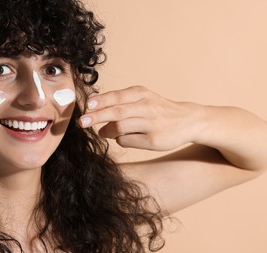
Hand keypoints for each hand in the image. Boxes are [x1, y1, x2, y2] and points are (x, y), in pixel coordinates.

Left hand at [79, 86, 202, 150]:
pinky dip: (119, 139)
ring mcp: (151, 124)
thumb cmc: (157, 109)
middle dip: (96, 117)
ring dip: (106, 131)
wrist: (188, 121)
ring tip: (103, 132)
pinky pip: (127, 141)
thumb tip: (94, 116)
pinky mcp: (153, 141)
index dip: (100, 101)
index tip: (87, 106)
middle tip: (82, 122)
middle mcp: (146, 107)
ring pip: (120, 128)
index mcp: (141, 94)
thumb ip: (119, 104)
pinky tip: (123, 137)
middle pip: (116, 112)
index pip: (116, 96)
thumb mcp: (141, 99)